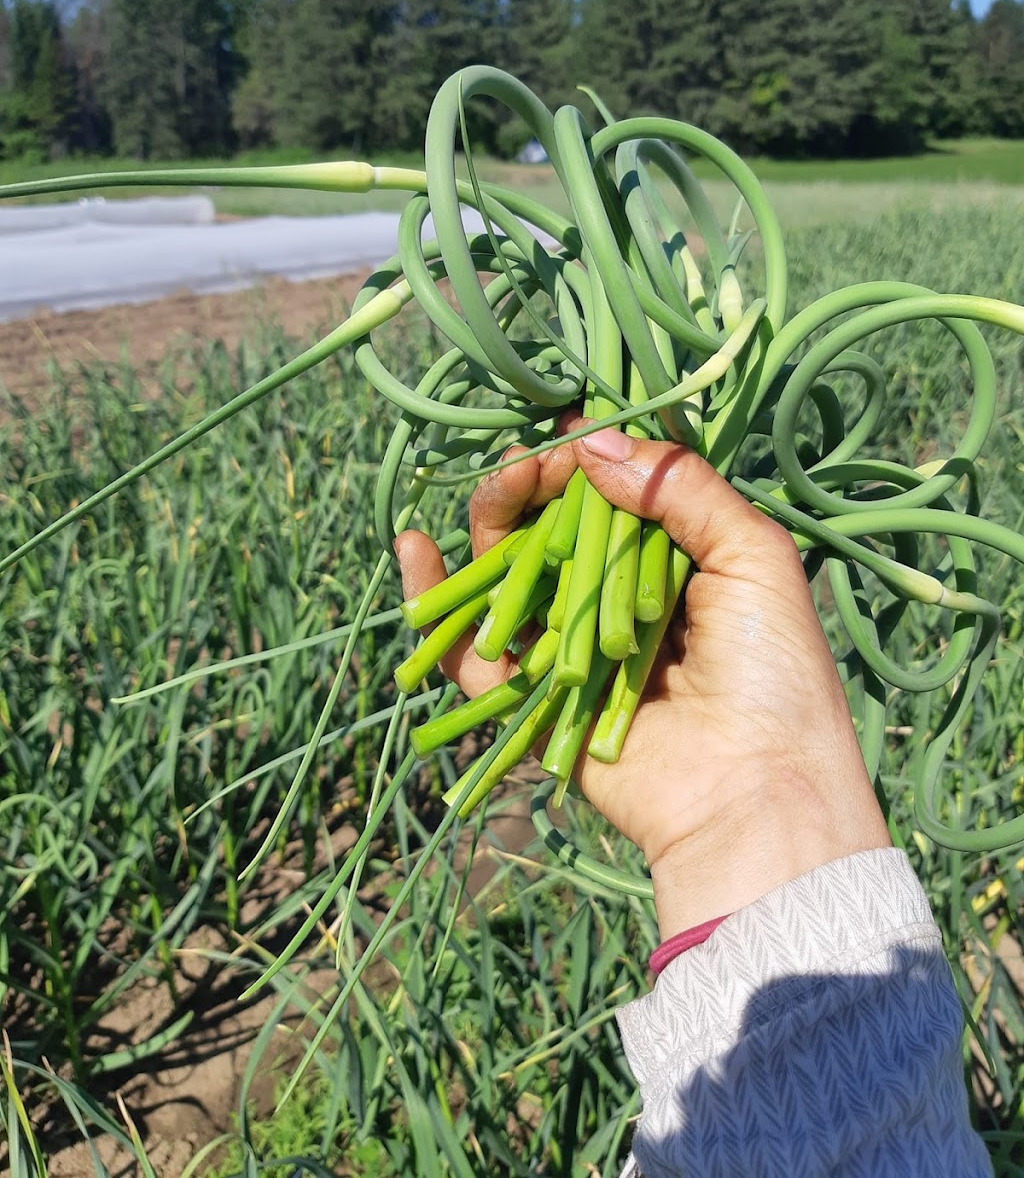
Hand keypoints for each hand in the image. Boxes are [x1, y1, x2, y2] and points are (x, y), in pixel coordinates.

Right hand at [396, 424, 890, 938]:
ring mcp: (573, 651)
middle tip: (526, 469)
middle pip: (552, 529)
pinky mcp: (534, 699)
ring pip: (508, 576)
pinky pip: (469, 651)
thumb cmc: (773, 673)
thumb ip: (681, 489)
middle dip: (532, 487)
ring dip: (488, 523)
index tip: (567, 436)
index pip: (612, 496)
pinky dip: (433, 598)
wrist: (754, 794)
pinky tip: (412, 549)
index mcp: (674, 566)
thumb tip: (594, 441)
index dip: (585, 461)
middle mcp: (617, 603)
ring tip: (493, 493)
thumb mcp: (753, 557)